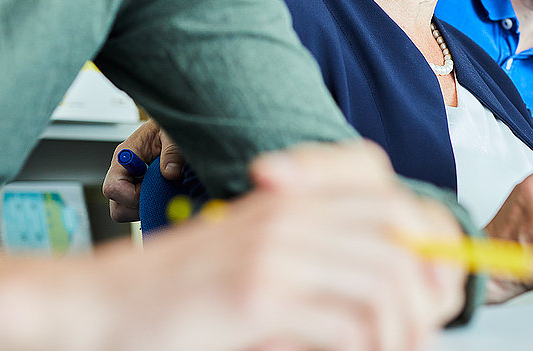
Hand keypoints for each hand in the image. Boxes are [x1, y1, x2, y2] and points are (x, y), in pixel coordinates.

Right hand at [102, 119, 185, 222]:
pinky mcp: (138, 189)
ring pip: (126, 211)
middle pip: (116, 206)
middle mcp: (122, 171)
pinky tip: (167, 193)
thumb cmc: (170, 125)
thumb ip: (172, 151)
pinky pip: (137, 209)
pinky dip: (152, 206)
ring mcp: (129, 182)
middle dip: (138, 207)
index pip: (113, 188)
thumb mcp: (172, 133)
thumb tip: (170, 173)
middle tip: (161, 194)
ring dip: (146, 207)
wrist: (175, 123)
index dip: (133, 196)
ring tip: (166, 191)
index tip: (155, 189)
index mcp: (125, 156)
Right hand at [130, 141, 464, 350]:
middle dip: (427, 293)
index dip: (426, 241)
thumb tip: (392, 292)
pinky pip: (346, 322)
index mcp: (293, 198)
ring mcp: (276, 249)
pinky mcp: (258, 294)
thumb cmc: (180, 292)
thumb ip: (316, 260)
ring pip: (385, 280)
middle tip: (420, 336)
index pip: (389, 199)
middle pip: (401, 238)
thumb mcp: (257, 257)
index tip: (431, 289)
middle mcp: (292, 212)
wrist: (101, 307)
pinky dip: (365, 349)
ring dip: (402, 329)